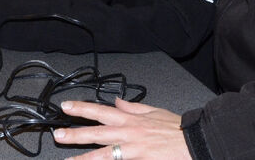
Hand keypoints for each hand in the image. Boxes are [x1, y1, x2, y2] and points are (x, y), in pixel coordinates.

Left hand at [54, 98, 190, 159]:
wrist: (195, 142)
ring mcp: (134, 150)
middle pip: (97, 133)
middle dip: (75, 134)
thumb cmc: (178, 129)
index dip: (82, 108)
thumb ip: (134, 107)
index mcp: (131, 119)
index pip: (101, 111)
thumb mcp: (155, 111)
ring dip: (84, 158)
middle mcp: (129, 133)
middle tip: (58, 135)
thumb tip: (118, 101)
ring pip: (104, 154)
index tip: (66, 107)